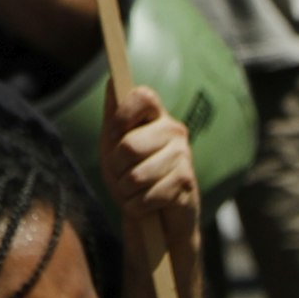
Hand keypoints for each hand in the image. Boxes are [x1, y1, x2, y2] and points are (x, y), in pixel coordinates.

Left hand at [97, 84, 200, 268]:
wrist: (155, 217)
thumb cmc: (131, 174)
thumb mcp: (113, 144)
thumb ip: (113, 114)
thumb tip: (112, 79)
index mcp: (155, 115)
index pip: (143, 96)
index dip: (122, 115)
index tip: (112, 134)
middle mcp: (173, 129)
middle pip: (130, 145)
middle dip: (116, 168)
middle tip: (120, 175)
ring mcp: (183, 155)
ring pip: (137, 176)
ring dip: (125, 191)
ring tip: (132, 191)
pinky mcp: (187, 182)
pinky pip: (148, 196)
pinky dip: (136, 206)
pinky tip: (143, 204)